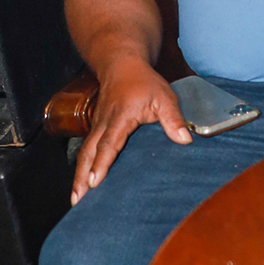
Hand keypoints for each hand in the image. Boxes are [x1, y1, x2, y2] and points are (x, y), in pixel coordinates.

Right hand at [71, 61, 191, 202]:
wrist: (122, 65)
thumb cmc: (144, 82)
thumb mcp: (165, 97)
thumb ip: (173, 119)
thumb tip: (185, 140)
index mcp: (121, 117)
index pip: (109, 144)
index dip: (102, 163)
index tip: (95, 182)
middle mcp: (104, 123)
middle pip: (89, 153)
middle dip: (83, 177)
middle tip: (79, 199)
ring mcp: (98, 125)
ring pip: (85, 153)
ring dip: (79, 176)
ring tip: (77, 198)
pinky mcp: (97, 128)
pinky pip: (87, 149)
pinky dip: (83, 166)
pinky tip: (84, 183)